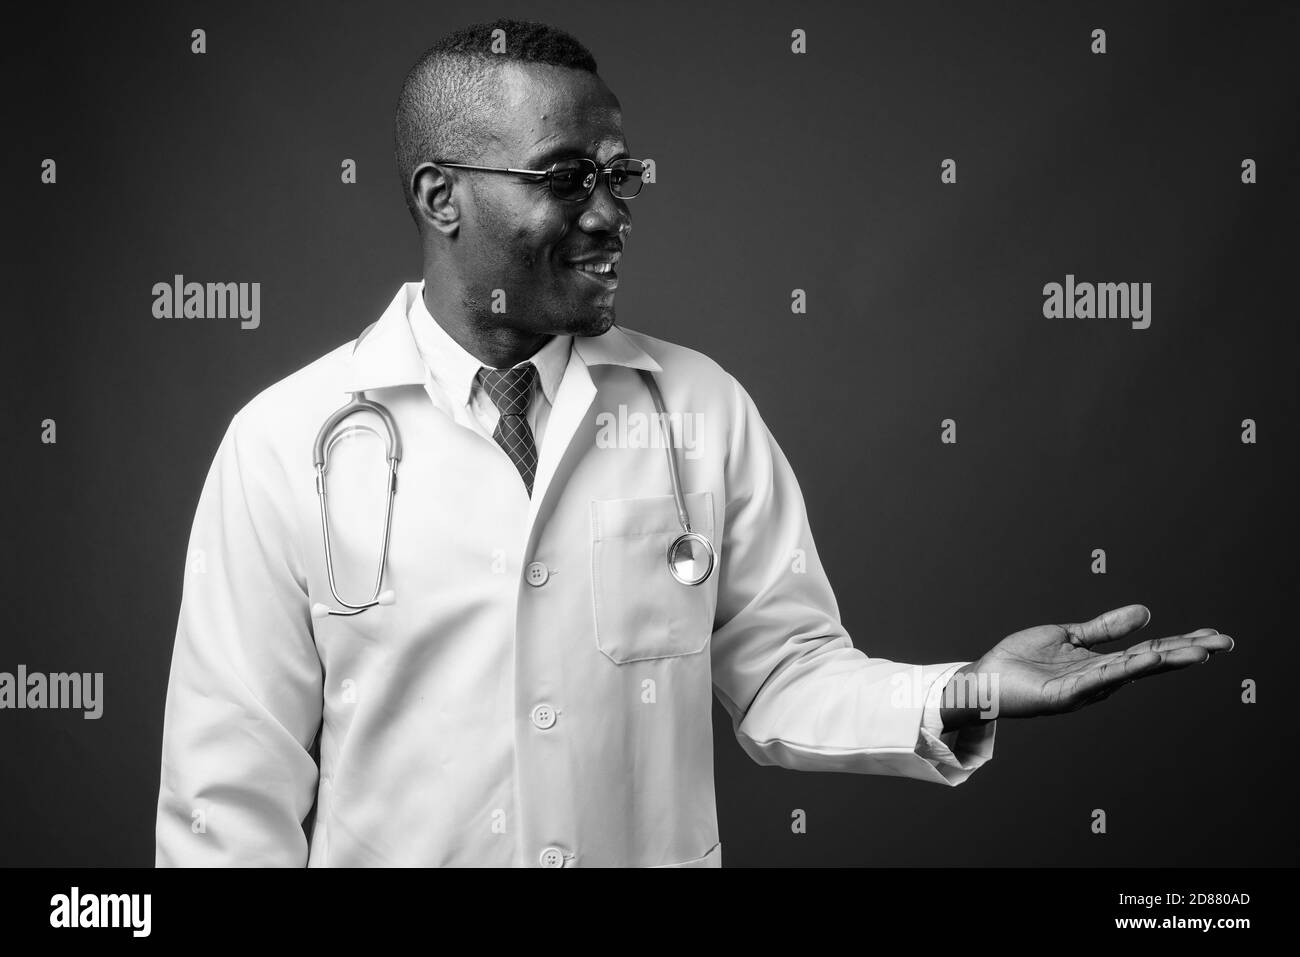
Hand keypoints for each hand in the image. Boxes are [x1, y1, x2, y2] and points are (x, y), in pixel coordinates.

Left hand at [940, 605, 1233, 729]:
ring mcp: (1083, 688)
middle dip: (1186, 652)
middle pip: (1150, 663)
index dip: (1181, 643)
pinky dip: (1121, 671)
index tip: (1213, 635)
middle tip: (1223, 643)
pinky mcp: (1062, 695)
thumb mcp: (1070, 636)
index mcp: (1102, 664)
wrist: (985, 678)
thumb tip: (1145, 613)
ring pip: (1129, 672)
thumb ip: (1105, 628)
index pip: (1149, 652)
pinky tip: (1144, 662)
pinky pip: (1096, 680)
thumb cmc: (1022, 661)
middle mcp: (1100, 679)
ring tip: (1196, 651)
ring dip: (1163, 661)